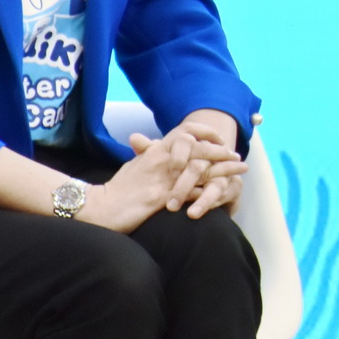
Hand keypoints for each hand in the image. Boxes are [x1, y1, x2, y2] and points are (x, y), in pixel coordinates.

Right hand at [81, 128, 242, 231]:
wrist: (98, 207)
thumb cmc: (117, 189)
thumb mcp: (134, 166)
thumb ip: (147, 154)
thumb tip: (152, 145)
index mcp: (156, 150)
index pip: (185, 131)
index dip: (206, 132)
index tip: (220, 138)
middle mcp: (162, 160)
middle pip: (200, 147)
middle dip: (222, 151)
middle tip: (237, 156)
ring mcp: (164, 179)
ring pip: (202, 167)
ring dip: (225, 168)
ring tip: (241, 170)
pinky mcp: (163, 198)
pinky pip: (194, 192)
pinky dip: (212, 192)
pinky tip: (226, 193)